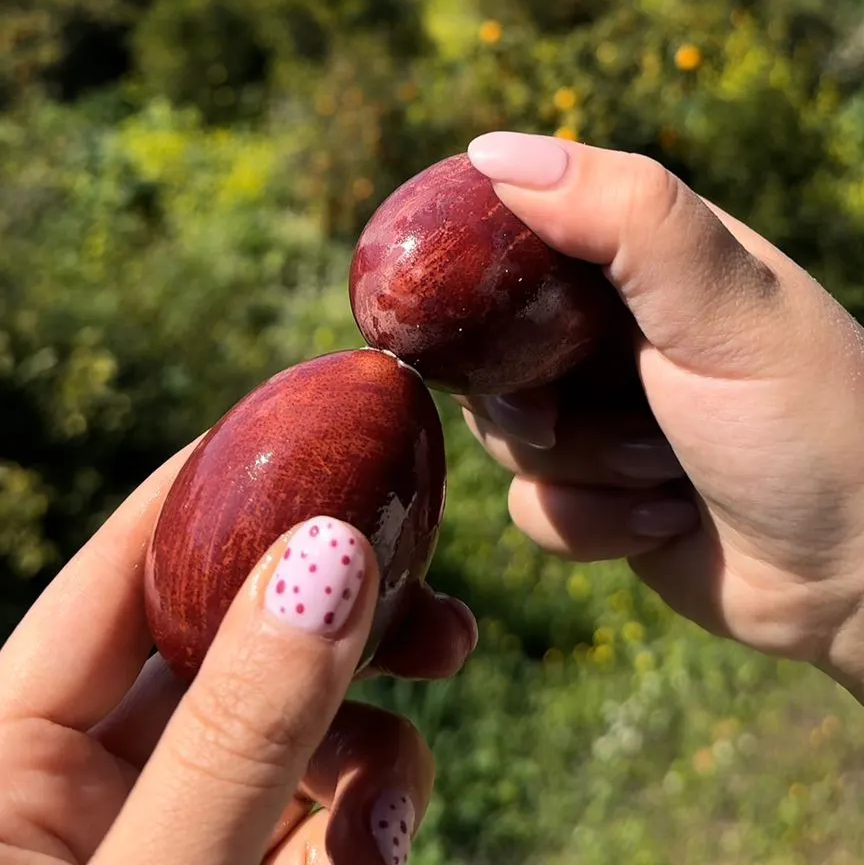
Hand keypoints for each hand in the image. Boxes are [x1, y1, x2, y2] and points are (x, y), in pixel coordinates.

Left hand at [0, 441, 475, 864]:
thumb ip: (237, 731)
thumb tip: (333, 549)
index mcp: (15, 754)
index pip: (120, 573)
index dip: (214, 490)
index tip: (318, 425)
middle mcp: (89, 784)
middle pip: (234, 646)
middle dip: (345, 631)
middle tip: (438, 622)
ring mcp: (167, 836)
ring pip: (293, 735)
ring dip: (371, 754)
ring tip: (390, 812)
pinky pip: (314, 818)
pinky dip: (360, 828)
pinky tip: (375, 851)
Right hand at [462, 131, 863, 788]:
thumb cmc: (814, 422)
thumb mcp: (725, 303)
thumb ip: (624, 215)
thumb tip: (490, 152)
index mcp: (646, 255)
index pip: (518, 223)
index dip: (475, 263)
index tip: (456, 302)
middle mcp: (615, 326)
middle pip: (490, 337)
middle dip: (527, 390)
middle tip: (569, 410)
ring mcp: (604, 410)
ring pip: (503, 429)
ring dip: (581, 464)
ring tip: (665, 469)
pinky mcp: (597, 493)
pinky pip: (531, 504)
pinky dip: (589, 524)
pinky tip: (663, 521)